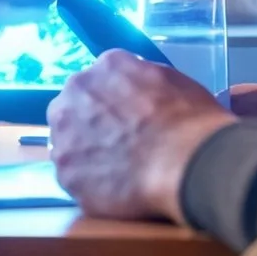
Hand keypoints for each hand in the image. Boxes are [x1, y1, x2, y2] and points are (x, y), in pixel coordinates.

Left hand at [48, 52, 228, 220]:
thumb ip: (142, 80)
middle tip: (117, 146)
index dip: (111, 104)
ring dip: (86, 154)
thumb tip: (134, 91)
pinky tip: (113, 189)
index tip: (123, 120)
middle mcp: (76, 91)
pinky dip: (90, 184)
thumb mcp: (173, 82)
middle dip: (90, 125)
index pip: (99, 81)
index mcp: (107, 66)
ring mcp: (65, 131)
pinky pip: (73, 176)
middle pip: (74, 107)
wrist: (187, 162)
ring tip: (116, 171)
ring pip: (68, 142)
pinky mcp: (65, 170)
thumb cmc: (191, 123)